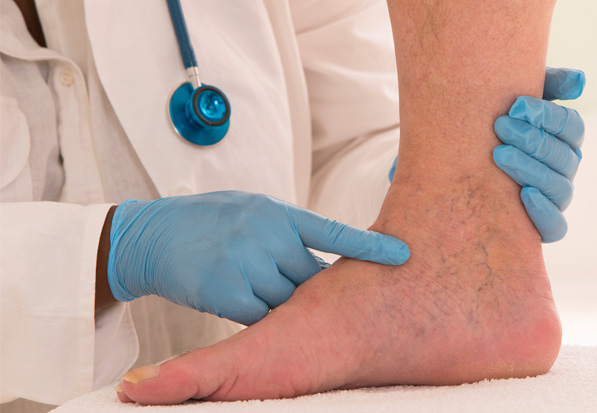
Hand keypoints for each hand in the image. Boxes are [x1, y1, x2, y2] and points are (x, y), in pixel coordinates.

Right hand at [107, 191, 409, 324]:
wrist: (151, 235)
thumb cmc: (205, 221)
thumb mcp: (249, 210)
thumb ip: (283, 229)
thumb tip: (318, 254)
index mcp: (276, 212)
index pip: (334, 231)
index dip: (371, 245)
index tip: (404, 254)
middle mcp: (266, 235)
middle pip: (311, 278)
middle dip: (305, 286)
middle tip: (286, 281)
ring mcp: (246, 264)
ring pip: (288, 302)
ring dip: (278, 301)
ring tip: (248, 281)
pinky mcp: (226, 293)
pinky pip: (261, 317)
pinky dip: (255, 314)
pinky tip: (234, 295)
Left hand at [389, 67, 585, 242]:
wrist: (448, 161)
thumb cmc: (481, 129)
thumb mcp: (504, 102)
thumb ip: (541, 86)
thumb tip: (577, 83)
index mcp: (559, 140)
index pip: (571, 128)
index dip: (549, 116)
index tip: (516, 105)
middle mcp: (561, 171)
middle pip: (565, 156)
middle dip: (533, 139)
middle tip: (500, 125)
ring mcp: (551, 200)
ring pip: (560, 188)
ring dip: (532, 169)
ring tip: (499, 154)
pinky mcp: (537, 228)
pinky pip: (554, 227)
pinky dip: (544, 212)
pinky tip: (523, 194)